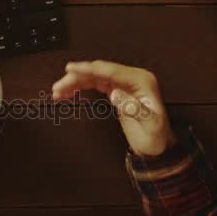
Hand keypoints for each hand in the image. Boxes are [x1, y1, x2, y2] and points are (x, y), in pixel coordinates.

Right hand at [52, 60, 175, 155]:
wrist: (158, 148)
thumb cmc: (156, 138)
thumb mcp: (150, 126)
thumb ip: (135, 109)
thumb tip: (116, 94)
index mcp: (141, 81)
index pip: (110, 71)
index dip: (89, 69)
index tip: (71, 69)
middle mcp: (132, 78)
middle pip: (99, 72)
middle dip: (77, 77)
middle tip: (58, 86)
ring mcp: (124, 84)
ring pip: (94, 77)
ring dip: (76, 82)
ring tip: (58, 90)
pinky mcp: (117, 91)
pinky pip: (96, 84)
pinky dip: (81, 86)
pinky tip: (69, 92)